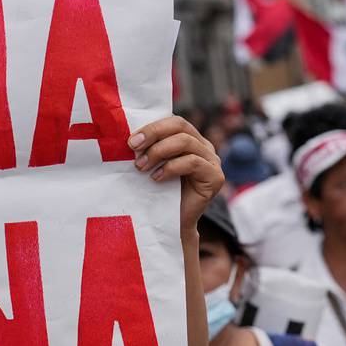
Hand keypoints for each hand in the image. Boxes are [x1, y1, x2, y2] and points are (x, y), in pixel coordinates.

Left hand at [129, 117, 223, 231]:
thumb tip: (128, 134)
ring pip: (186, 142)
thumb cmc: (158, 193)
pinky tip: (156, 178)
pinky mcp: (216, 177)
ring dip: (159, 152)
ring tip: (141, 166)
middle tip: (133, 148)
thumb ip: (149, 146)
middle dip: (154, 134)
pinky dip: (171, 168)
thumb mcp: (153, 164)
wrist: (171, 224)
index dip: (152, 127)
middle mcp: (205, 147)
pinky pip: (193, 162)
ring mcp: (213, 161)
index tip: (130, 140)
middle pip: (181, 126)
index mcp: (191, 139)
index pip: (174, 121)